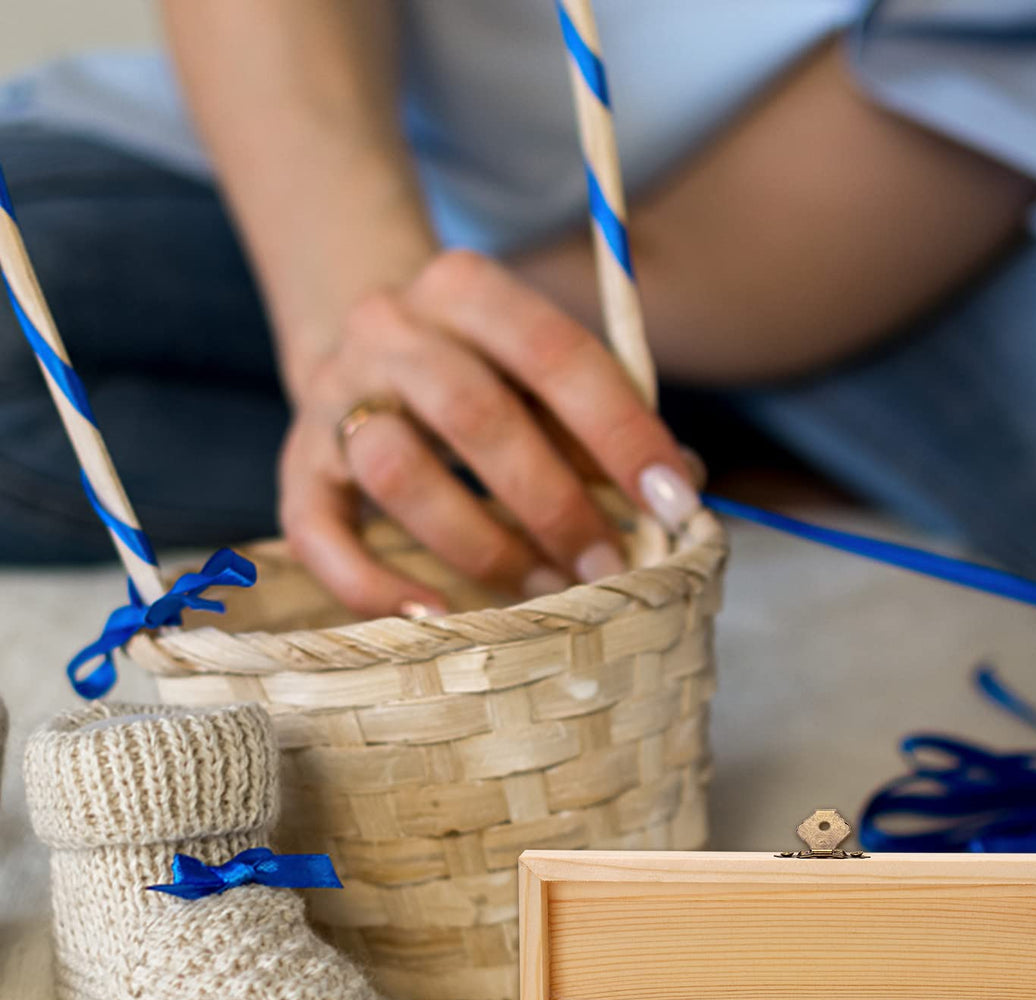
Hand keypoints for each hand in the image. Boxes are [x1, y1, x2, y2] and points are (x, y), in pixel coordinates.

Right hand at [279, 249, 698, 617]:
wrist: (361, 353)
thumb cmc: (482, 373)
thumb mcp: (541, 374)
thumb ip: (602, 421)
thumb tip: (679, 488)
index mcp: (465, 287)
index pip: (555, 353)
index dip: (621, 432)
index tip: (673, 499)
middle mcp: (389, 329)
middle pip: (475, 415)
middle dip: (555, 503)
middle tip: (608, 565)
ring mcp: (331, 398)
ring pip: (398, 472)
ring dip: (483, 543)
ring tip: (541, 587)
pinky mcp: (295, 468)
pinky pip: (320, 536)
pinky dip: (374, 586)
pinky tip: (435, 615)